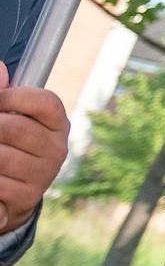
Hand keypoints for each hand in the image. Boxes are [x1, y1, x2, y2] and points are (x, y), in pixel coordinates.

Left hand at [0, 64, 69, 232]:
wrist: (11, 191)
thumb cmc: (8, 143)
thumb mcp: (9, 116)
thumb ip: (4, 93)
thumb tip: (0, 69)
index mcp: (57, 123)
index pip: (45, 103)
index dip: (15, 97)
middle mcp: (57, 148)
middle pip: (16, 129)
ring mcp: (44, 174)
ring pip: (2, 157)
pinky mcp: (27, 196)